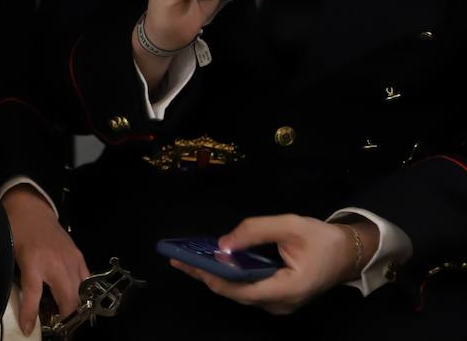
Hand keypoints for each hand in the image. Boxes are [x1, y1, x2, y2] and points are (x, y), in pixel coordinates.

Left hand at [3, 185, 89, 335]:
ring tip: (67, 317)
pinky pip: (86, 281)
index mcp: (33, 261)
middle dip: (65, 317)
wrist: (31, 207)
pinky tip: (76, 300)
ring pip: (81, 293)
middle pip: (67, 298)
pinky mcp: (78, 256)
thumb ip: (16, 277)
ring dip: (75, 308)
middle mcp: (55, 262)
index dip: (30, 314)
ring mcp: (70, 259)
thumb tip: (15, 300)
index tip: (28, 328)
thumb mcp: (10, 254)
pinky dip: (83, 293)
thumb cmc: (16, 231)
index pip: (33, 294)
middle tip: (58, 326)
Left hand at [170, 214, 372, 314]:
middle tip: (178, 258)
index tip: (188, 263)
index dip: (212, 277)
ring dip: (215, 275)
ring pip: (240, 292)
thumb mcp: (289, 225)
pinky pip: (248, 288)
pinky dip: (229, 276)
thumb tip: (223, 243)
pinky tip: (213, 262)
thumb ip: (255, 231)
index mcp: (287, 289)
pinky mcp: (278, 297)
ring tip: (189, 258)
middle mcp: (281, 303)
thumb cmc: (323, 239)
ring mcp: (280, 303)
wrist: (350, 252)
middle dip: (206, 275)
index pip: (240, 289)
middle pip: (235, 293)